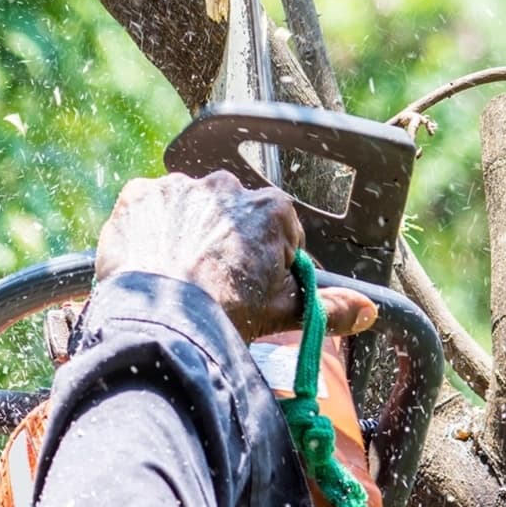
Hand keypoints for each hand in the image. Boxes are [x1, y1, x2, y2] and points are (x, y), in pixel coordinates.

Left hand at [95, 171, 376, 341]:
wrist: (160, 321)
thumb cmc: (226, 315)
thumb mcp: (286, 313)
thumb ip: (331, 307)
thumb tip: (367, 311)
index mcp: (272, 207)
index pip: (278, 231)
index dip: (267, 262)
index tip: (250, 287)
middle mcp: (227, 185)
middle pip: (232, 216)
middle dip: (226, 243)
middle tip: (211, 285)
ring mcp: (179, 186)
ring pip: (188, 210)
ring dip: (185, 234)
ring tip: (175, 277)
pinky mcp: (138, 195)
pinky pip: (146, 209)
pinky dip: (146, 231)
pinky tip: (148, 262)